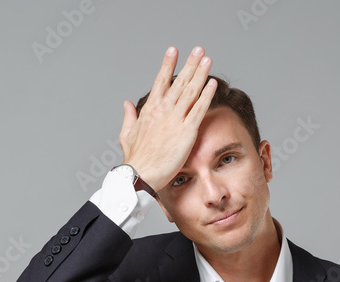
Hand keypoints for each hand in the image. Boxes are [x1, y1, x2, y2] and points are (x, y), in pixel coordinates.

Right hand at [118, 46, 216, 193]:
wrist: (140, 174)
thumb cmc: (135, 158)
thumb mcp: (127, 134)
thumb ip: (129, 116)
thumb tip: (127, 103)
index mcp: (149, 110)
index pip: (160, 81)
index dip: (168, 65)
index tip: (173, 50)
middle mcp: (163, 110)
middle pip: (179, 82)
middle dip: (190, 64)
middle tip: (199, 49)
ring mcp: (175, 120)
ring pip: (190, 91)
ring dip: (200, 74)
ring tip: (207, 59)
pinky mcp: (186, 131)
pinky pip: (199, 109)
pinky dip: (206, 95)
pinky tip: (212, 84)